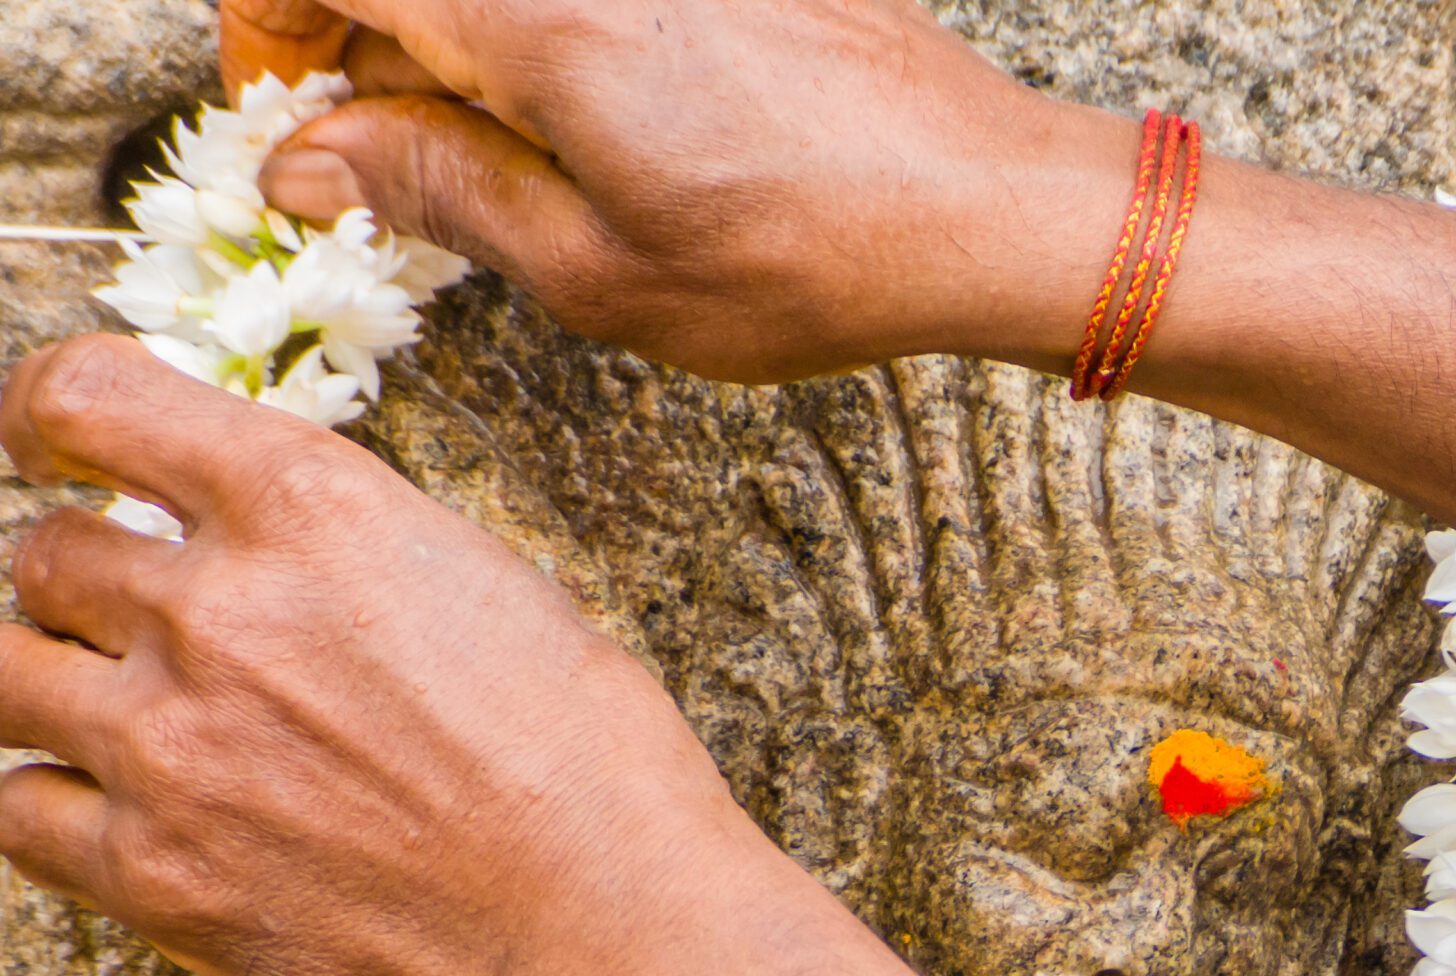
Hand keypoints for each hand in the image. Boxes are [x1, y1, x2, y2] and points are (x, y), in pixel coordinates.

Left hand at [0, 334, 790, 975]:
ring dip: (47, 682)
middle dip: (82, 583)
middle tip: (131, 626)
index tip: (37, 441)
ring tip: (109, 716)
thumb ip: (360, 552)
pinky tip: (114, 815)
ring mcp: (170, 746)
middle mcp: (219, 610)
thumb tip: (287, 548)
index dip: (39, 413)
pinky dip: (49, 803)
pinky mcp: (154, 876)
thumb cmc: (599, 777)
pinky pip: (16, 811)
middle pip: (43, 553)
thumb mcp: (498, 595)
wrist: (615, 940)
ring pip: (1, 671)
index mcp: (313, 508)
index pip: (87, 398)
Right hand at [219, 0, 1130, 381]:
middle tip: (388, 159)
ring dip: (460, 44)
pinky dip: (548, 38)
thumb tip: (306, 161)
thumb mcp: (598, 273)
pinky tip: (591, 121)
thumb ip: (434, 192)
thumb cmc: (817, 256)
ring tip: (503, 154)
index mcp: (536, 14)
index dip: (274, 30)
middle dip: (362, 42)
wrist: (985, 209)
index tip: (291, 113)